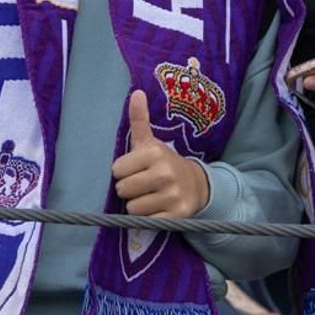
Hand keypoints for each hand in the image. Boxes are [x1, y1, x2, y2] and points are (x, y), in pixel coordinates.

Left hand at [111, 90, 209, 217]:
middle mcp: (165, 173)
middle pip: (123, 190)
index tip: (136, 169)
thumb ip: (139, 119)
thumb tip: (136, 92)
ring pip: (133, 208)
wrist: (197, 185)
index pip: (117, 170)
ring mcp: (172, 196)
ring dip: (138, 205)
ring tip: (151, 196)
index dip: (123, 171)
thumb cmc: (164, 163)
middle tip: (143, 184)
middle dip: (129, 189)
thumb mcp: (151, 142)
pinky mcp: (177, 216)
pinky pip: (146, 222)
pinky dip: (149, 218)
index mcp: (155, 153)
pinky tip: (159, 208)